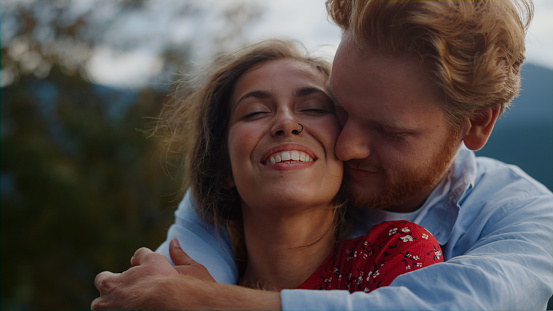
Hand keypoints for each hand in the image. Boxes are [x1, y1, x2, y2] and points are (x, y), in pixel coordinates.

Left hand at [91, 237, 213, 309]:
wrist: (170, 302)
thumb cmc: (160, 280)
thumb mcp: (153, 259)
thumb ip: (141, 254)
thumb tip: (135, 258)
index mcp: (108, 284)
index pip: (101, 280)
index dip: (113, 280)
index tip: (123, 282)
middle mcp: (104, 304)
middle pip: (102, 301)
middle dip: (113, 299)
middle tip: (130, 297)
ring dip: (119, 309)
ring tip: (136, 306)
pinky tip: (141, 310)